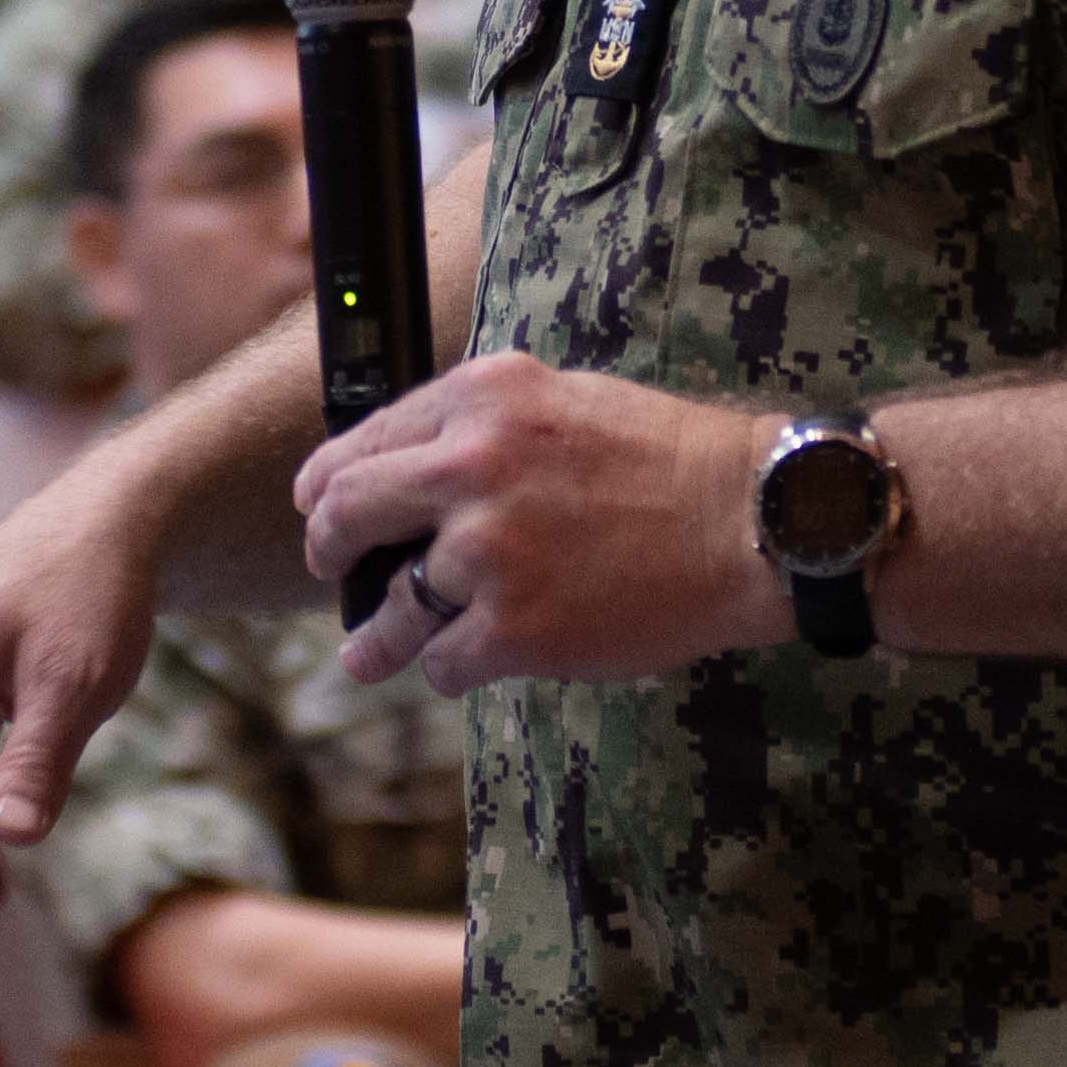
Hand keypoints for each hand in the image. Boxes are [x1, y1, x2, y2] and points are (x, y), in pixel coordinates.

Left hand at [294, 352, 783, 692]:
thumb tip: (411, 463)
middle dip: (326, 548)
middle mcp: (470, 467)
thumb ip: (483, 423)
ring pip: (390, 606)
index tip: (316, 504)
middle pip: (349, 511)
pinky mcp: (515, 628)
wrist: (751, 521)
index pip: (366, 438)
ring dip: (370, 638)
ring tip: (361, 655)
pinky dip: (446, 669)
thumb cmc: (670, 460)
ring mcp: (488, 552)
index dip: (328, 480)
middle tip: (325, 566)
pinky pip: (443, 662)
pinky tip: (459, 667)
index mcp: (481, 399)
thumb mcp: (562, 398)